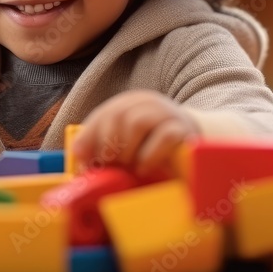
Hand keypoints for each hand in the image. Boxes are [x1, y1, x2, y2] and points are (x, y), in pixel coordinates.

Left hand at [72, 89, 199, 178]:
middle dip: (109, 146)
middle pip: (118, 115)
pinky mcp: (185, 130)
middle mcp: (149, 103)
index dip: (90, 136)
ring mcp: (168, 114)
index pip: (105, 113)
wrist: (194, 148)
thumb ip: (103, 145)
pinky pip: (164, 137)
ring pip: (138, 122)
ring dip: (127, 150)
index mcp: (131, 103)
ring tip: (129, 167)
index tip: (84, 158)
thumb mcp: (127, 144)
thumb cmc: (153, 149)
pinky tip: (144, 168)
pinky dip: (149, 155)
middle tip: (110, 167)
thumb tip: (78, 156)